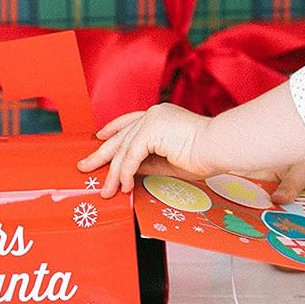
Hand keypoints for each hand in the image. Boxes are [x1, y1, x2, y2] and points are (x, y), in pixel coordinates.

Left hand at [77, 104, 217, 198]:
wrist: (219, 147)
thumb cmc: (205, 154)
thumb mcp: (169, 160)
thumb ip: (149, 161)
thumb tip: (130, 171)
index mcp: (160, 116)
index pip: (129, 122)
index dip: (112, 130)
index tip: (100, 137)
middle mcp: (153, 114)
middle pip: (120, 135)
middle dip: (101, 153)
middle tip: (85, 165)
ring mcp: (151, 119)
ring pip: (123, 148)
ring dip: (112, 172)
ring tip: (106, 189)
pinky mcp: (151, 129)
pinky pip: (131, 155)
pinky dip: (124, 172)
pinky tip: (123, 186)